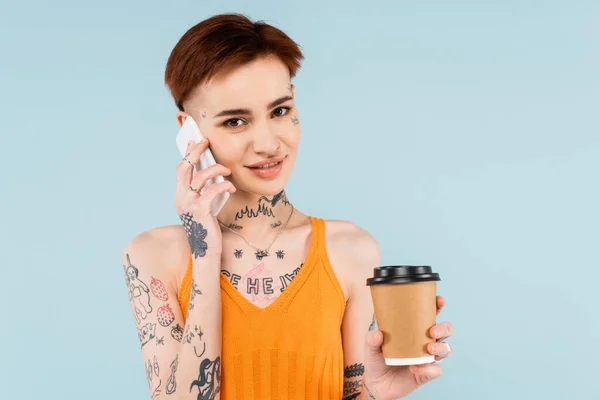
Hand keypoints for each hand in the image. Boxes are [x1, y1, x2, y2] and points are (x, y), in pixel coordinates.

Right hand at [174, 138, 235, 257]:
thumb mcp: (204, 206)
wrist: (207, 251)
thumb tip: (213, 172)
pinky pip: (212, 190)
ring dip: (216, 169)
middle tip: (205, 142)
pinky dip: (224, 185)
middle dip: (195, 152)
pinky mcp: (200, 211)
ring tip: (228, 170)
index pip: (181, 169)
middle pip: (184, 167)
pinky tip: (231, 188)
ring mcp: (188, 205)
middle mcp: (180, 199)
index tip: (194, 141)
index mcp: (180, 197)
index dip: (187, 154)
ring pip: (199, 177)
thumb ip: (204, 191)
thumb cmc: (208, 228)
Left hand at [363, 296, 453, 399]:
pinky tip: (414, 368)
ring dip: (441, 348)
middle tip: (432, 330)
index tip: (439, 301)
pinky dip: (429, 369)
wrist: (376, 384)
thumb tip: (377, 334)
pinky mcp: (426, 374)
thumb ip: (372, 339)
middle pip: (446, 330)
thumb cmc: (377, 359)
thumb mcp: (370, 347)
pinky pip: (436, 370)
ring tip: (428, 349)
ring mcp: (427, 358)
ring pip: (446, 349)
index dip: (438, 306)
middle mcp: (425, 342)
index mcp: (414, 330)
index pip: (430, 314)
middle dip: (444, 328)